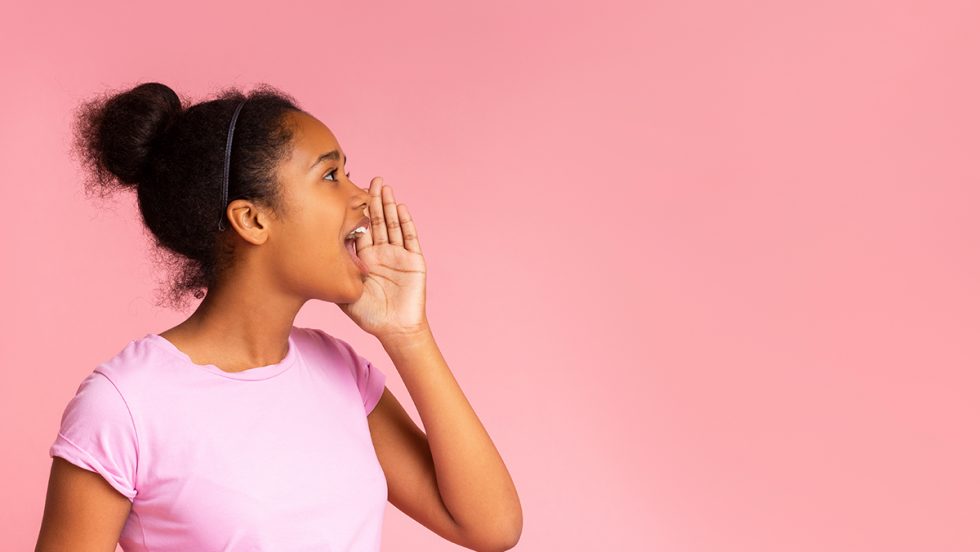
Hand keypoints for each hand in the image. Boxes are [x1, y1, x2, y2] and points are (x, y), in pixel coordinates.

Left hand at [337, 177, 428, 337]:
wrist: (394, 329)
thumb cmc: (370, 315)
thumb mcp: (346, 292)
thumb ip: (337, 274)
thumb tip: (320, 254)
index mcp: (365, 258)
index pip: (360, 229)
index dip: (356, 212)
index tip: (348, 193)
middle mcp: (382, 252)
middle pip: (377, 220)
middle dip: (373, 200)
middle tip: (370, 179)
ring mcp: (399, 255)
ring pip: (393, 224)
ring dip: (389, 205)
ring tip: (384, 186)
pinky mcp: (414, 260)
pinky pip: (410, 237)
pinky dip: (405, 222)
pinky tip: (401, 208)